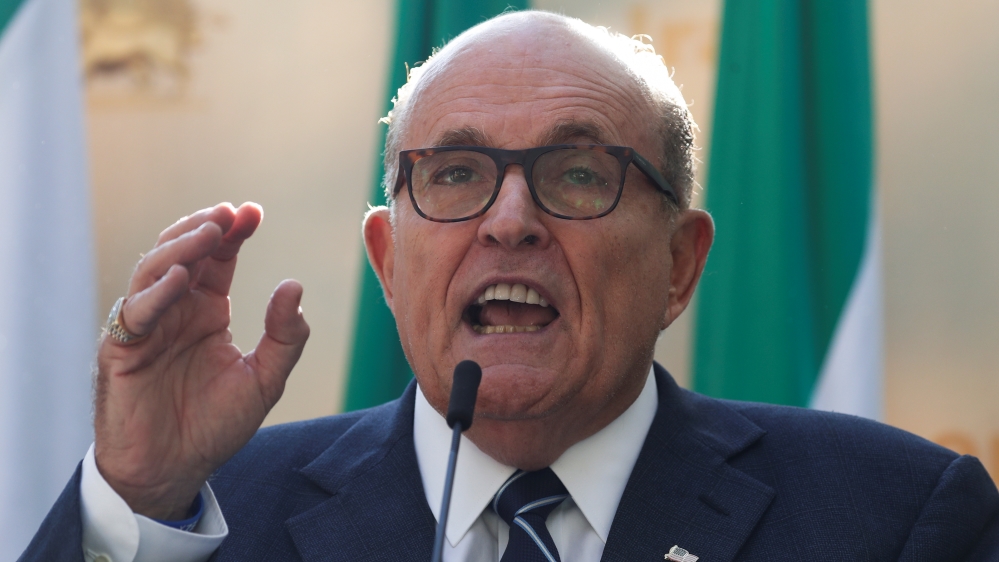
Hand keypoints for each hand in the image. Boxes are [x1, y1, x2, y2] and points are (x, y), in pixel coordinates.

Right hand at [93, 202, 309, 519]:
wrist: (172, 471)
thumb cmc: (214, 425)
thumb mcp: (265, 380)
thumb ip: (286, 336)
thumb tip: (294, 285)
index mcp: (206, 311)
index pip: (218, 258)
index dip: (233, 232)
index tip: (253, 212)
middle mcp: (175, 310)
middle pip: (183, 252)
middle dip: (205, 227)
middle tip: (229, 213)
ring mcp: (146, 326)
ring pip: (155, 270)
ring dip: (181, 247)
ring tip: (209, 232)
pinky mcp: (123, 350)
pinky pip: (136, 313)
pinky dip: (156, 292)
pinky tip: (180, 278)